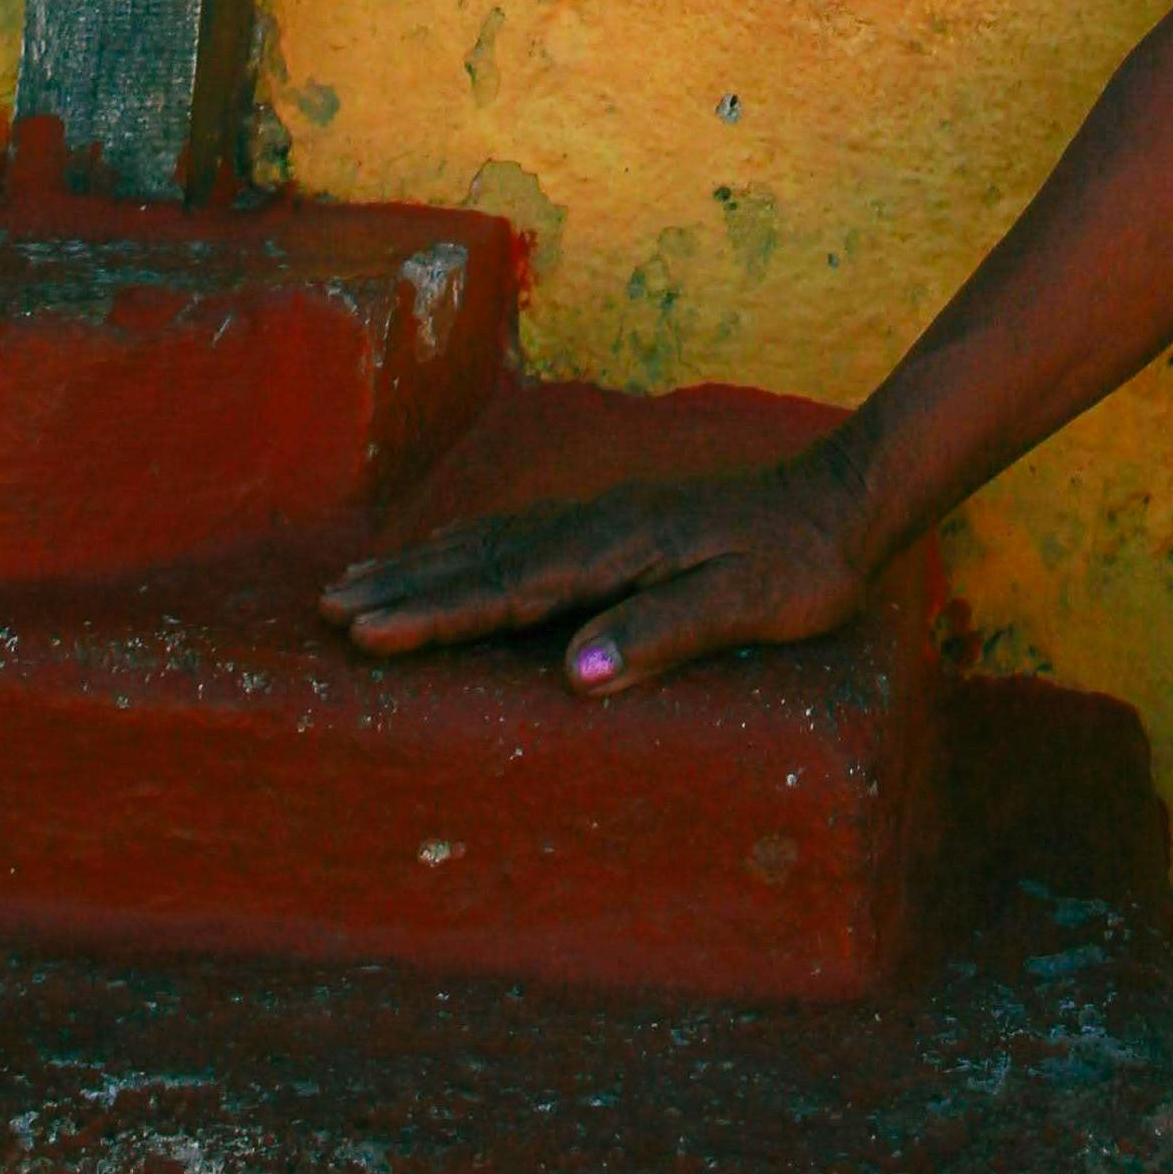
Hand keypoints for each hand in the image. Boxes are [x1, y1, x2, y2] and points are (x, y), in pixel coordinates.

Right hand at [321, 442, 881, 694]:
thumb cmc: (800, 567)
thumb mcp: (745, 606)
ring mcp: (606, 521)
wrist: (845, 500)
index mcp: (615, 553)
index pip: (506, 591)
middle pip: (483, 561)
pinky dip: (473, 547)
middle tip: (328, 606)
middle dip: (405, 586)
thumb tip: (574, 674)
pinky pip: (524, 535)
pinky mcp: (621, 525)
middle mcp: (597, 529)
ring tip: (362, 576)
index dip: (434, 616)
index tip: (365, 631)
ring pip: (495, 542)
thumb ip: (663, 634)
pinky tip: (458, 554)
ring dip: (427, 563)